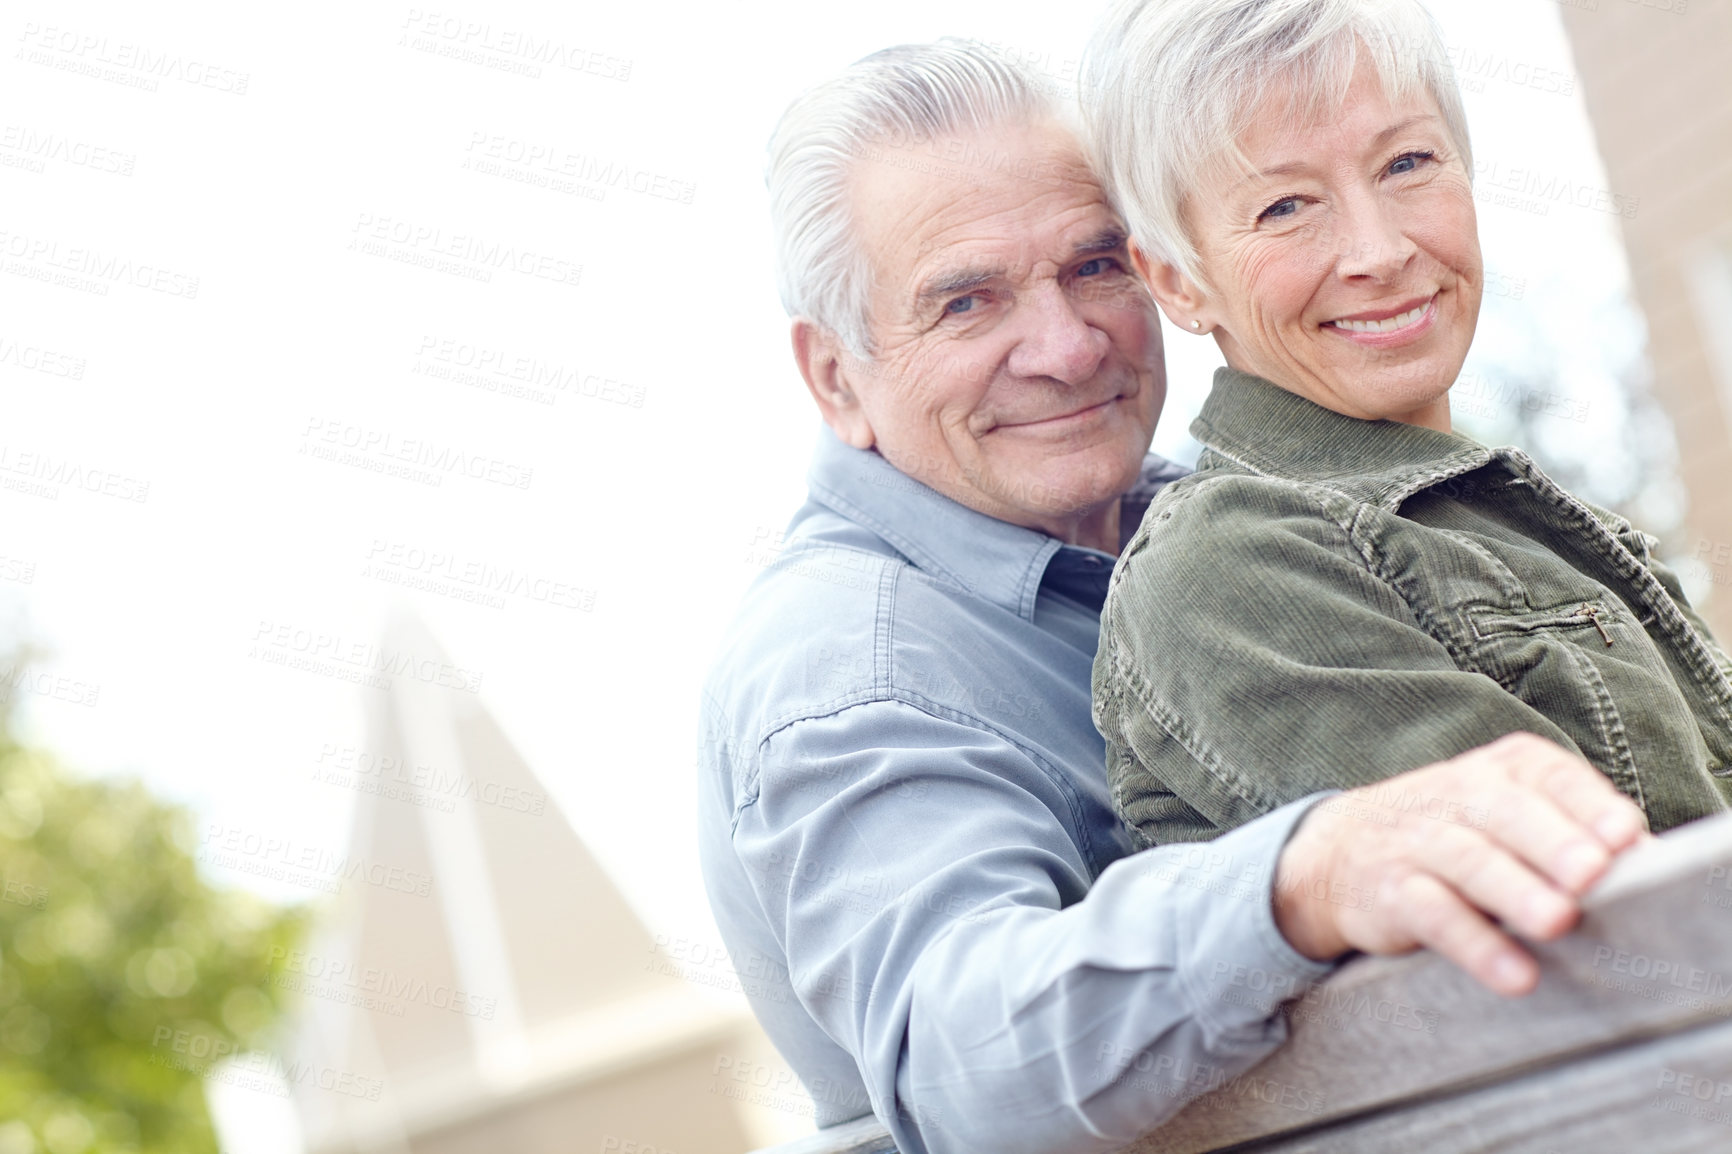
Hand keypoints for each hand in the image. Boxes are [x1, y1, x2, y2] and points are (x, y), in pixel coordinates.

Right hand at [1272, 733, 1649, 995]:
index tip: (1626, 834)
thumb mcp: (1503, 814)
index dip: (1586, 802)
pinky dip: (1474, 944)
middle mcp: (1456, 795)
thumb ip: (1572, 831)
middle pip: (1507, 812)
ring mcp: (1418, 841)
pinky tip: (1514, 974)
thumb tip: (1651, 864)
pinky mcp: (1390, 892)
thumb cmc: (1449, 834)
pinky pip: (1432, 914)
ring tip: (1558, 921)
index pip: (1545, 773)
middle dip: (1552, 841)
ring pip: (1468, 859)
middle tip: (1593, 873)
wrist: (1334, 854)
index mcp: (1497, 770)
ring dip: (1515, 891)